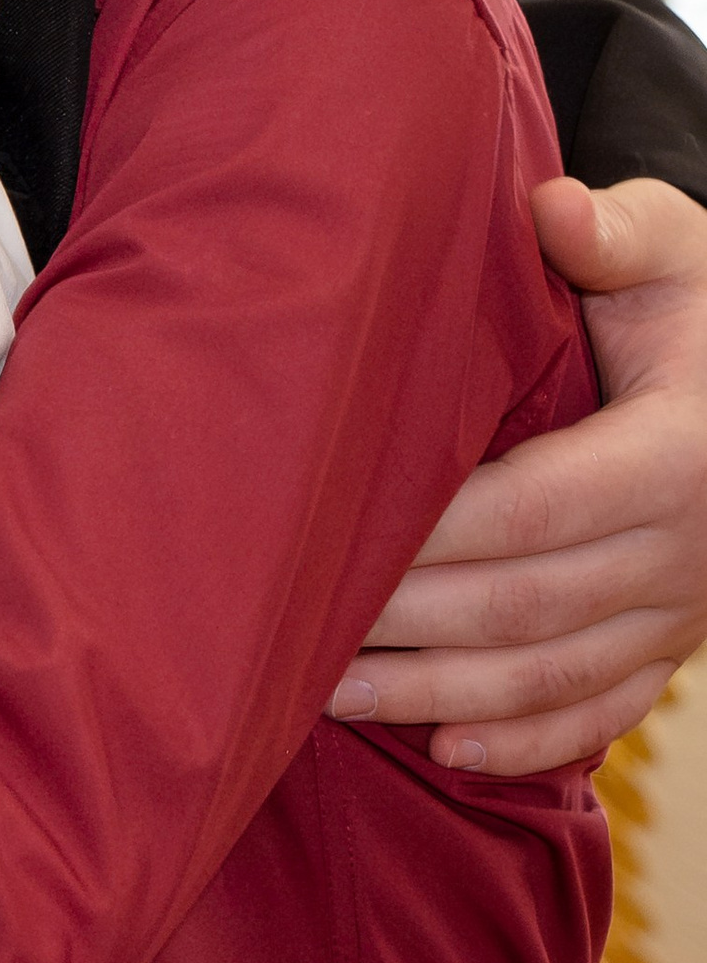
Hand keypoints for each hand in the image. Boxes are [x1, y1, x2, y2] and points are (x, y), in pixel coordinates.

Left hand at [338, 174, 706, 773]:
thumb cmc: (700, 303)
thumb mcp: (677, 251)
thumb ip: (614, 232)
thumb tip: (553, 208)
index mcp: (680, 454)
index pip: (538, 507)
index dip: (435, 532)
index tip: (334, 534)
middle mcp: (689, 550)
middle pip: (529, 605)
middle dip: (409, 625)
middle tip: (296, 633)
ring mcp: (684, 613)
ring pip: (555, 674)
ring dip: (441, 696)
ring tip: (329, 697)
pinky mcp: (675, 648)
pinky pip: (604, 710)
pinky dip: (528, 741)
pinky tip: (445, 754)